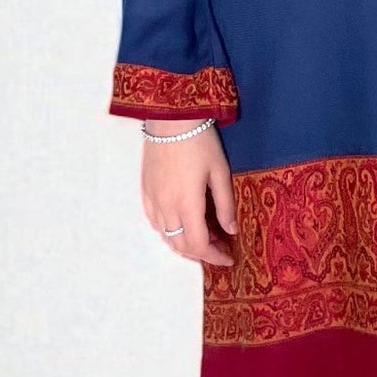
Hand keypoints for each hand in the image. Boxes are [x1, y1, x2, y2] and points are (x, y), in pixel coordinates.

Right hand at [140, 121, 235, 267]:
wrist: (170, 118)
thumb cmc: (200, 142)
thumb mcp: (220, 172)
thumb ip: (225, 205)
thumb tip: (231, 230)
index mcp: (187, 205)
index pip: (198, 245)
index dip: (214, 257)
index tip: (229, 258)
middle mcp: (166, 208)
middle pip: (180, 246)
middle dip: (201, 254)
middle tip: (220, 247)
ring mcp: (152, 200)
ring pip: (166, 237)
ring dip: (185, 243)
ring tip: (204, 235)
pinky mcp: (144, 191)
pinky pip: (154, 222)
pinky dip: (169, 231)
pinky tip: (182, 223)